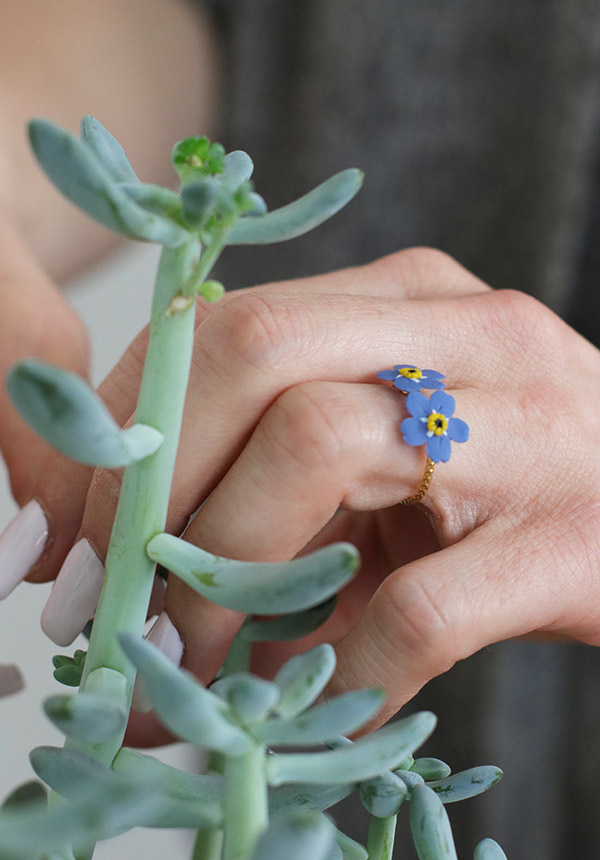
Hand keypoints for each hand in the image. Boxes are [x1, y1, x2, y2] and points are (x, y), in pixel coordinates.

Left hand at [7, 249, 599, 744]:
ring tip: (196, 659)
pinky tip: (322, 702)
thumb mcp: (391, 445)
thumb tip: (126, 553)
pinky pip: (421, 606)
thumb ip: (276, 466)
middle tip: (111, 593)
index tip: (76, 529)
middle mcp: (467, 333)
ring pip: (322, 448)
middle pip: (257, 353)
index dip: (126, 427)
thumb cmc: (504, 485)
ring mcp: (528, 427)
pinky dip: (343, 669)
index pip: (225, 324)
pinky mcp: (575, 540)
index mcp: (406, 300)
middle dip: (155, 483)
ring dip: (227, 572)